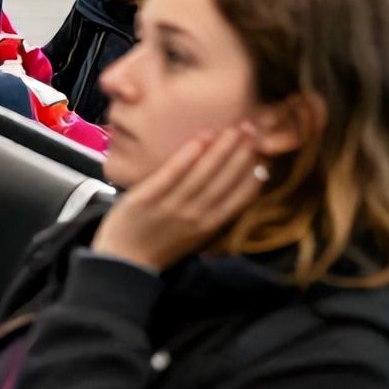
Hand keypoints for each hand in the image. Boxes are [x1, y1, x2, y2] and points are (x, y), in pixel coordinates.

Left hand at [91, 123, 264, 272]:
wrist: (124, 260)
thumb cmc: (161, 243)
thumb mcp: (196, 234)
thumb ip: (214, 212)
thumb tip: (236, 186)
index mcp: (211, 226)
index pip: (241, 197)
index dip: (254, 174)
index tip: (265, 151)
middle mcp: (196, 216)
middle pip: (225, 180)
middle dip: (242, 153)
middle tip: (252, 128)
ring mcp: (172, 206)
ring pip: (203, 174)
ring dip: (221, 149)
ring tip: (234, 128)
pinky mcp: (148, 197)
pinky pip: (172, 173)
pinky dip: (189, 155)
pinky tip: (203, 137)